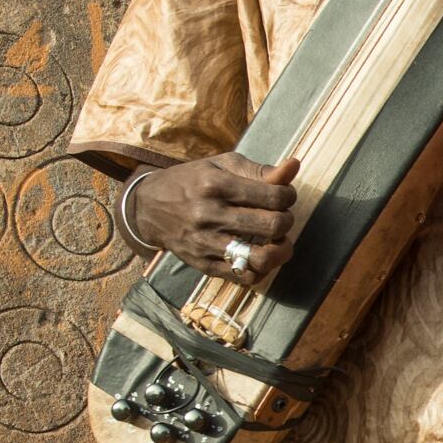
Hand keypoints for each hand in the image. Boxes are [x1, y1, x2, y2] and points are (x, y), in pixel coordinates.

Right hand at [126, 152, 298, 289]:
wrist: (148, 207)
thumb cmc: (193, 182)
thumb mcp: (222, 165)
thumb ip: (259, 170)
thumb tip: (294, 166)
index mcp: (216, 184)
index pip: (273, 196)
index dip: (288, 196)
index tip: (284, 196)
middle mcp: (209, 214)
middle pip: (271, 226)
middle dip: (286, 221)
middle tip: (280, 217)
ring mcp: (204, 243)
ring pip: (260, 258)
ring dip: (280, 251)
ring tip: (278, 242)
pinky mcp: (202, 265)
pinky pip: (243, 277)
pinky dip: (261, 269)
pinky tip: (260, 255)